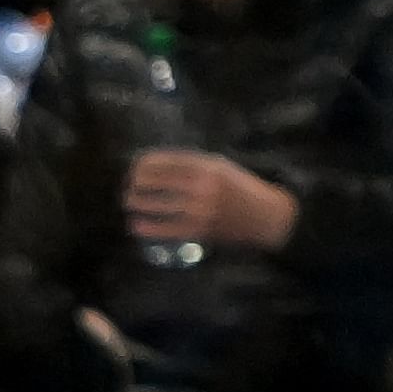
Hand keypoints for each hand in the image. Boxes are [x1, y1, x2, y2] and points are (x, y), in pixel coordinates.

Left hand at [124, 148, 296, 251]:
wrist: (264, 216)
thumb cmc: (240, 189)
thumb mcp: (221, 167)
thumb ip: (194, 165)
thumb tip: (158, 165)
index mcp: (208, 166)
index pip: (167, 161)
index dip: (145, 163)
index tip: (134, 165)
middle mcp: (202, 186)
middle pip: (157, 181)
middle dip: (137, 182)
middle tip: (127, 185)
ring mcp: (199, 209)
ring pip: (157, 204)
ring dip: (138, 202)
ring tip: (128, 201)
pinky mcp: (198, 230)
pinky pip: (165, 229)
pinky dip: (147, 227)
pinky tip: (135, 224)